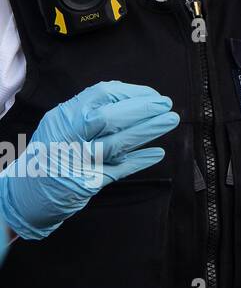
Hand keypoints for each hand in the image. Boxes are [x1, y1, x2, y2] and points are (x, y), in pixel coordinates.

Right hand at [0, 80, 178, 240]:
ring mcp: (76, 161)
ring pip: (116, 143)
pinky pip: (118, 170)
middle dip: (142, 110)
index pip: (100, 95)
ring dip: (148, 131)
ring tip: (170, 122)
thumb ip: (90, 112)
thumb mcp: (61, 125)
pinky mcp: (85, 183)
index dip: (131, 93)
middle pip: (108, 118)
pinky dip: (139, 160)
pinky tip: (157, 153)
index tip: (153, 95)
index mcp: (63, 117)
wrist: (23, 194)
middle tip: (167, 106)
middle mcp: (67, 137)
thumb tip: (133, 99)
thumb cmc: (50, 154)